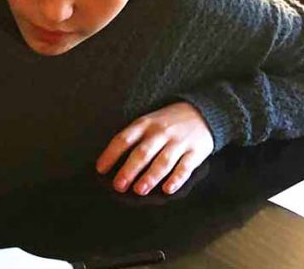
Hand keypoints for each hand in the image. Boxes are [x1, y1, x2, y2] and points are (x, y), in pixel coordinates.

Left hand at [96, 101, 214, 195]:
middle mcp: (160, 133)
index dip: (111, 154)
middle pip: (142, 153)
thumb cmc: (167, 122)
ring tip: (139, 190)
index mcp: (144, 124)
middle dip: (129, 170)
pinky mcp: (196, 152)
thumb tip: (111, 159)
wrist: (202, 112)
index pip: (124, 139)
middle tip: (118, 185)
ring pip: (163, 161)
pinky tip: (167, 189)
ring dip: (150, 176)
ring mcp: (179, 143)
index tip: (100, 169)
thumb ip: (133, 137)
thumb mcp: (147, 121)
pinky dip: (176, 179)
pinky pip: (185, 167)